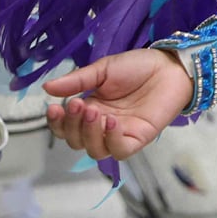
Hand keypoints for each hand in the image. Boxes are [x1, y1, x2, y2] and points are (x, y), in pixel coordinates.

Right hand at [43, 49, 193, 160]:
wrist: (169, 66)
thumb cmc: (138, 66)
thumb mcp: (103, 70)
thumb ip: (77, 81)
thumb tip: (47, 87)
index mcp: (90, 109)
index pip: (66, 127)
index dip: (57, 123)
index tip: (54, 108)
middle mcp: (102, 126)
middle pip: (76, 141)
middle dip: (71, 126)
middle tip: (77, 104)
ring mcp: (119, 134)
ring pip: (94, 150)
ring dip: (89, 133)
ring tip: (95, 111)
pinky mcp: (137, 139)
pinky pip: (118, 151)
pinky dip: (111, 139)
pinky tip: (111, 121)